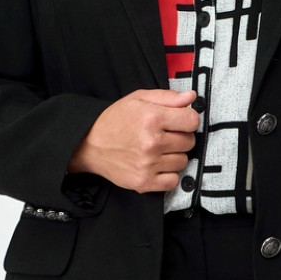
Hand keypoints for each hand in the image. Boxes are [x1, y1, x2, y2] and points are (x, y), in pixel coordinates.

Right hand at [68, 89, 200, 193]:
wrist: (89, 145)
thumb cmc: (114, 121)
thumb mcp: (138, 99)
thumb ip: (167, 97)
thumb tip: (191, 98)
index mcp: (152, 118)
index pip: (192, 121)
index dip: (187, 119)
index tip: (179, 121)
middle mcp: (151, 142)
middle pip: (189, 141)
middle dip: (180, 137)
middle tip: (164, 135)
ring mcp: (148, 164)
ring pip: (183, 161)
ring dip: (174, 156)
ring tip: (158, 150)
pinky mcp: (144, 182)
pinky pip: (173, 181)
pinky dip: (169, 174)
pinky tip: (157, 165)